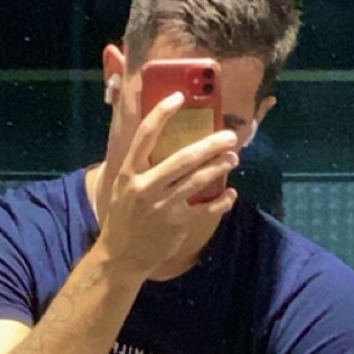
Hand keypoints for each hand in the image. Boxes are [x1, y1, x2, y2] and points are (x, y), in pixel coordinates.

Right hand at [98, 94, 238, 279]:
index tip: (180, 97)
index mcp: (129, 172)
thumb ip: (140, 165)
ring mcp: (161, 206)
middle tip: (230, 136)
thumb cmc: (123, 217)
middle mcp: (144, 186)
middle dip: (210, 145)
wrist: (120, 257)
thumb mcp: (123, 187)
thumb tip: (164, 138)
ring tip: (233, 158)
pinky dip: (222, 201)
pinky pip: (206, 208)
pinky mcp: (176, 224)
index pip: (145, 135)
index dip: (162, 113)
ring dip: (219, 167)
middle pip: (182, 158)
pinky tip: (231, 194)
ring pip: (197, 181)